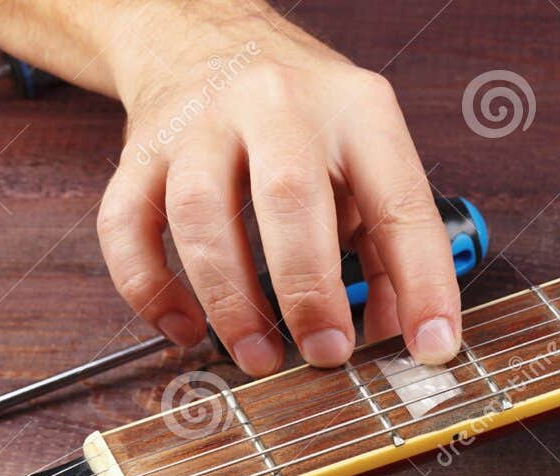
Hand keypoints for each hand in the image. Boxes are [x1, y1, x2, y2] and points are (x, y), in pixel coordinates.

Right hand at [96, 9, 460, 376]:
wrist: (205, 35)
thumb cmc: (303, 115)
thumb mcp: (366, 158)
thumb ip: (389, 245)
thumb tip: (400, 333)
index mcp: (356, 111)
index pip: (400, 202)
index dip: (423, 282)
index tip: (432, 348)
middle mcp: (278, 106)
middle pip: (290, 199)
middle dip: (311, 290)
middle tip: (327, 354)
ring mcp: (201, 123)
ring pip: (200, 213)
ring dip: (230, 300)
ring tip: (259, 356)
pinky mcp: (141, 149)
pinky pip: (127, 224)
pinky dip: (150, 288)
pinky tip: (185, 329)